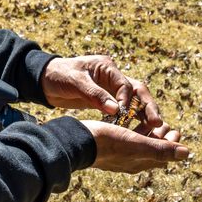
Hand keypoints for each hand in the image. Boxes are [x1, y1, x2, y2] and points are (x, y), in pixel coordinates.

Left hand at [41, 55, 172, 137]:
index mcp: (107, 67)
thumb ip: (95, 95)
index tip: (125, 115)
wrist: (45, 80)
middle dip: (148, 107)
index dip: (128, 100)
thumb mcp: (74, 82)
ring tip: (154, 131)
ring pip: (135, 101)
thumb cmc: (58, 76)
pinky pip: (125, 109)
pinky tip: (138, 133)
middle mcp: (113, 77)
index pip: (125, 84)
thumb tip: (117, 110)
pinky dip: (132, 119)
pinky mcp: (107, 99)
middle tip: (157, 124)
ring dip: (144, 115)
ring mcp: (111, 88)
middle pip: (138, 91)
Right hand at [81, 120, 188, 172]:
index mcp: (139, 163)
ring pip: (137, 144)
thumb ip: (161, 149)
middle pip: (151, 150)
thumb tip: (187, 153)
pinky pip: (124, 140)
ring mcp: (117, 155)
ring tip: (148, 120)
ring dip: (146, 132)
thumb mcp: (137, 143)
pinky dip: (131, 130)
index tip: (173, 128)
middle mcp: (129, 161)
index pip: (163, 156)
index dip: (172, 143)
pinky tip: (127, 119)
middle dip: (160, 137)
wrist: (77, 141)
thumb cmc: (108, 142)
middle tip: (163, 123)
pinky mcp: (106, 146)